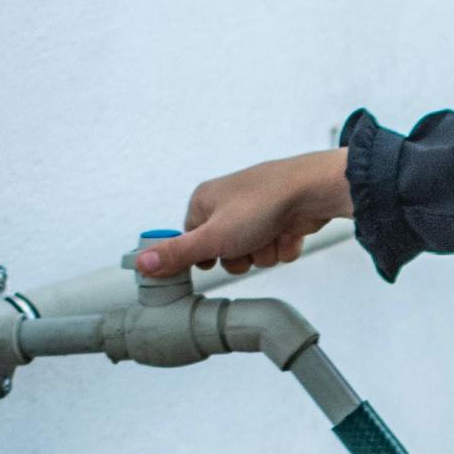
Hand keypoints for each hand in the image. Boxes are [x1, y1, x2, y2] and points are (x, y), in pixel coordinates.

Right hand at [134, 148, 353, 278]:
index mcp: (204, 201)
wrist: (312, 190)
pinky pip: (276, 249)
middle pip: (224, 254)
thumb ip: (177, 253)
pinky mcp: (281, 220)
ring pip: (253, 254)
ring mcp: (256, 212)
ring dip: (264, 253)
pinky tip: (289, 232)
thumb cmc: (261, 204)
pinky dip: (283, 246)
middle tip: (247, 243)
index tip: (214, 256)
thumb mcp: (212, 237)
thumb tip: (140, 263)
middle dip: (240, 257)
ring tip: (271, 234)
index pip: (191, 242)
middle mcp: (228, 204)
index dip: (205, 255)